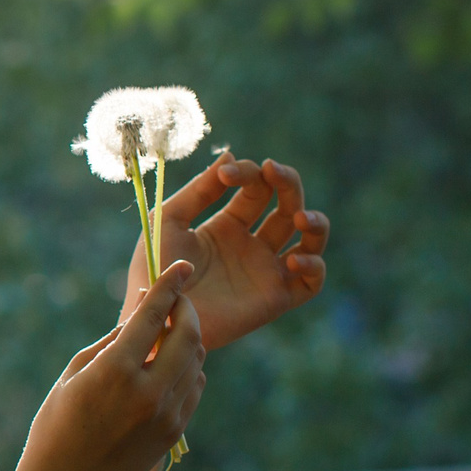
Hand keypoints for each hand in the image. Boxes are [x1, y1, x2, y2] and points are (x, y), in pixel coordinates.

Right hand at [16, 262, 205, 470]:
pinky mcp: (174, 432)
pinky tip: (169, 368)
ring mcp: (166, 414)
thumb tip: (142, 306)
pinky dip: (188, 369)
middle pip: (187, 334)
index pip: (152, 315)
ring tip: (166, 335)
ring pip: (196, 360)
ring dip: (186, 339)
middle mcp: (148, 391)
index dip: (169, 284)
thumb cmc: (57, 423)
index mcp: (115, 371)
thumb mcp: (76, 372)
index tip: (179, 265)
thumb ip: (114, 337)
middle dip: (185, 310)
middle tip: (175, 300)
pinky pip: (195, 388)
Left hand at [127, 152, 327, 349]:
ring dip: (315, 222)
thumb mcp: (170, 220)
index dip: (247, 173)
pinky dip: (314, 266)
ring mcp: (266, 270)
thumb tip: (230, 154)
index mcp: (228, 224)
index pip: (255, 187)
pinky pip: (312, 282)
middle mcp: (252, 245)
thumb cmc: (155, 269)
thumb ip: (199, 189)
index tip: (226, 173)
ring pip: (310, 239)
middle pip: (287, 204)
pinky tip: (293, 259)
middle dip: (287, 182)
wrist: (158, 316)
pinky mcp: (275, 298)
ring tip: (298, 218)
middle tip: (274, 171)